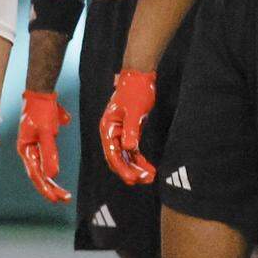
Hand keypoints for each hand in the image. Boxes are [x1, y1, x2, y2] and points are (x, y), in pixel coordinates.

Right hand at [17, 91, 71, 203]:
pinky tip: (57, 174)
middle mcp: (27, 150)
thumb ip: (49, 154)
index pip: (36, 175)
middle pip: (38, 174)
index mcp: (25, 150)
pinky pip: (46, 158)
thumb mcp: (47, 133)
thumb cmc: (42, 111)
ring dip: (52, 180)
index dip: (46, 189)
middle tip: (64, 199)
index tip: (56, 199)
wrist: (42, 92)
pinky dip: (52, 167)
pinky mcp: (41, 141)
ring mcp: (33, 146)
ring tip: (63, 192)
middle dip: (50, 188)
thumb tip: (52, 176)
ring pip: (42, 168)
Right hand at [100, 69, 156, 184]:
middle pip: (118, 158)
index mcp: (108, 128)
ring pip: (126, 157)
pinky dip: (140, 160)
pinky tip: (149, 168)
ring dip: (136, 167)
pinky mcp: (129, 132)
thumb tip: (129, 148)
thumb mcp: (134, 111)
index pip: (113, 154)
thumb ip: (131, 130)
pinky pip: (132, 151)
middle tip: (145, 180)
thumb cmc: (135, 91)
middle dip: (130, 171)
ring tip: (150, 177)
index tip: (133, 179)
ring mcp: (120, 133)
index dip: (122, 168)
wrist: (140, 77)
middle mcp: (111, 133)